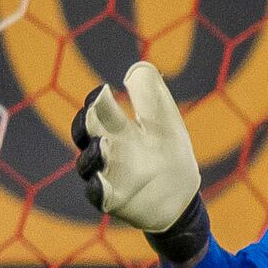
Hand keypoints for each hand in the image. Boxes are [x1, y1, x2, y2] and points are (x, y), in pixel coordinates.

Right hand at [72, 63, 199, 233]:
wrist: (181, 195)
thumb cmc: (167, 154)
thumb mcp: (164, 122)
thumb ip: (151, 97)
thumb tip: (138, 68)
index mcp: (118, 128)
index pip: (100, 111)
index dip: (97, 101)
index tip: (102, 91)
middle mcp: (106, 150)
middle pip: (86, 134)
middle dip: (86, 124)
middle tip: (93, 113)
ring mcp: (106, 175)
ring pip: (88, 163)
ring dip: (93, 154)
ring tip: (103, 144)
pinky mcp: (112, 199)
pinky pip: (97, 194)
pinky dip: (97, 188)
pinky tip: (100, 183)